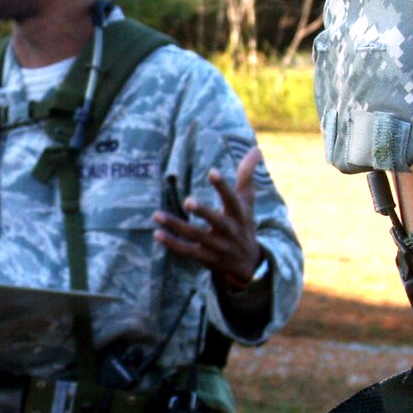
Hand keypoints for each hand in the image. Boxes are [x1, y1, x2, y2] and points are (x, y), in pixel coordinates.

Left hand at [153, 145, 264, 290]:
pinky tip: (157, 233)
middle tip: (188, 201)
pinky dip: (172, 244)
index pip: (232, 199)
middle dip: (203, 212)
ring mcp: (217, 247)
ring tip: (157, 215)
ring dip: (176, 226)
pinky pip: (187, 251)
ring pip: (196, 236)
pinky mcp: (206, 258)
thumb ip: (247, 175)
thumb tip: (255, 148)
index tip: (212, 171)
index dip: (223, 187)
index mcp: (239, 215)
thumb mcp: (247, 201)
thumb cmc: (243, 224)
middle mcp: (229, 231)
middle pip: (216, 222)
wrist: (247, 264)